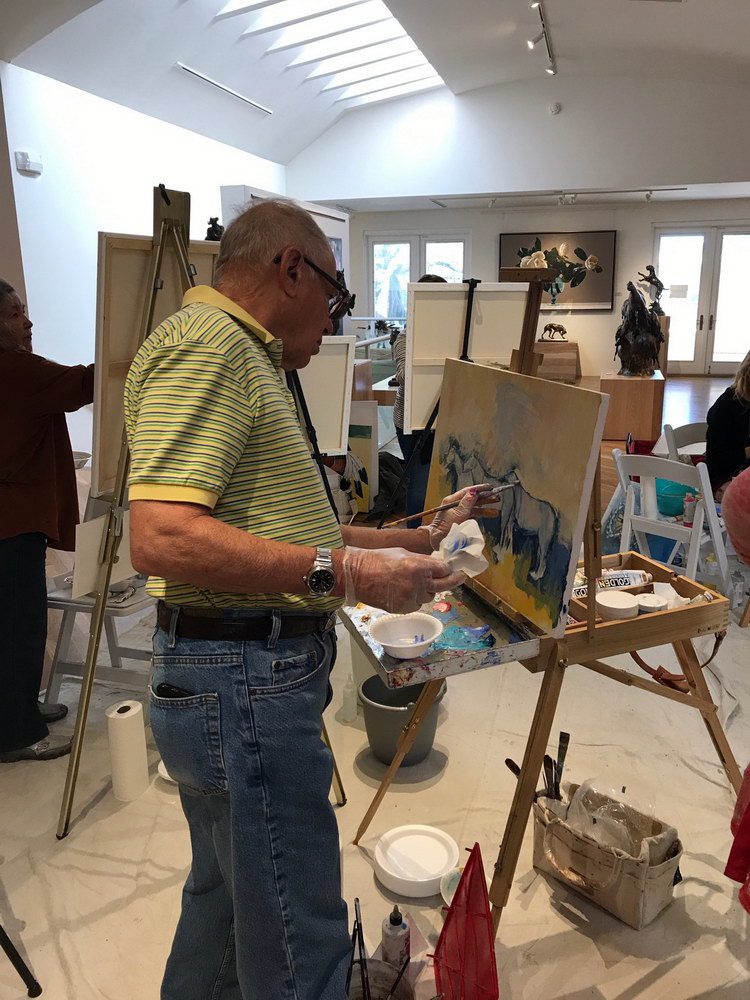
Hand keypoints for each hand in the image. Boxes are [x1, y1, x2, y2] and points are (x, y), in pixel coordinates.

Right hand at [341, 546, 463, 613]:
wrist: (357, 575)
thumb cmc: (377, 559)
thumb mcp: (403, 553)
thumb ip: (422, 561)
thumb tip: (437, 565)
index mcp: (418, 566)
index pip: (443, 569)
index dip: (448, 569)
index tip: (453, 569)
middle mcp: (417, 583)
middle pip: (443, 585)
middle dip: (453, 581)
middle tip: (460, 578)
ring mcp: (411, 597)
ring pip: (428, 597)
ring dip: (425, 591)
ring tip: (409, 583)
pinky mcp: (403, 608)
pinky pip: (416, 605)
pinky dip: (413, 600)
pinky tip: (402, 592)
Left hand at [427, 483, 500, 549]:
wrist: (437, 541)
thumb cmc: (445, 528)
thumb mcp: (458, 514)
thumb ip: (467, 503)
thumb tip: (474, 491)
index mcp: (451, 500)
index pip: (468, 491)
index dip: (480, 489)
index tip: (491, 487)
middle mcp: (454, 505)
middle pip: (472, 499)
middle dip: (486, 498)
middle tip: (497, 498)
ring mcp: (457, 513)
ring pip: (474, 508)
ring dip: (485, 508)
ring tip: (496, 511)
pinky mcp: (459, 520)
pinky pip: (472, 515)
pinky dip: (481, 515)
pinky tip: (488, 515)